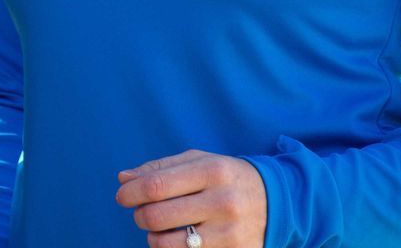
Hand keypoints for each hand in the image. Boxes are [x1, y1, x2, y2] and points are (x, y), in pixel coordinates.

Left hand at [115, 149, 267, 247]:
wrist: (277, 202)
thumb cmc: (226, 178)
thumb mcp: (199, 161)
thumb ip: (160, 168)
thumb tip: (123, 178)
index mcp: (212, 171)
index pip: (156, 185)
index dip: (130, 193)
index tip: (122, 196)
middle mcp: (222, 202)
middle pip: (157, 216)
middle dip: (139, 216)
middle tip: (141, 213)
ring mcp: (229, 233)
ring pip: (167, 244)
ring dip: (153, 237)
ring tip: (159, 229)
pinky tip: (178, 240)